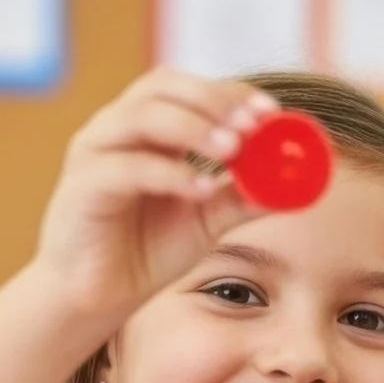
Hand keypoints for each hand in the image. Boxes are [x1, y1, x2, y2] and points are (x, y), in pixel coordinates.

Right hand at [34, 70, 279, 320]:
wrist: (100, 293)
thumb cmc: (150, 247)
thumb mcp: (211, 218)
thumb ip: (248, 196)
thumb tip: (302, 182)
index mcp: (150, 128)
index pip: (189, 89)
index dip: (231, 93)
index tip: (272, 110)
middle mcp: (117, 129)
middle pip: (162, 89)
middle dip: (213, 101)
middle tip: (253, 125)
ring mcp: (94, 153)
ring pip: (140, 118)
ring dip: (192, 128)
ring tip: (234, 150)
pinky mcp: (81, 186)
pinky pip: (124, 168)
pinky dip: (168, 174)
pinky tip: (202, 190)